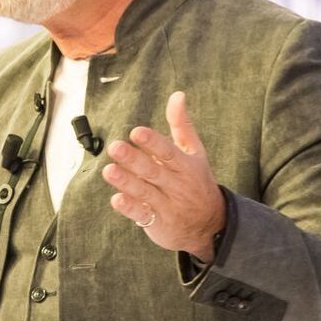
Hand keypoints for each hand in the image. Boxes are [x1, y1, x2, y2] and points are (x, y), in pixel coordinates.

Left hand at [101, 90, 226, 260]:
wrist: (211, 225)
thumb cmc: (197, 181)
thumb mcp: (195, 153)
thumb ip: (182, 125)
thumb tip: (177, 95)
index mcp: (185, 166)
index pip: (168, 152)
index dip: (153, 142)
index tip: (136, 132)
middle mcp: (176, 185)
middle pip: (153, 171)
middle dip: (134, 160)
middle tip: (114, 147)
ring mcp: (167, 205)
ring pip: (145, 192)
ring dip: (126, 182)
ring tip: (109, 171)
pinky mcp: (158, 222)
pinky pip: (143, 215)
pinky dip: (130, 208)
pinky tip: (116, 199)